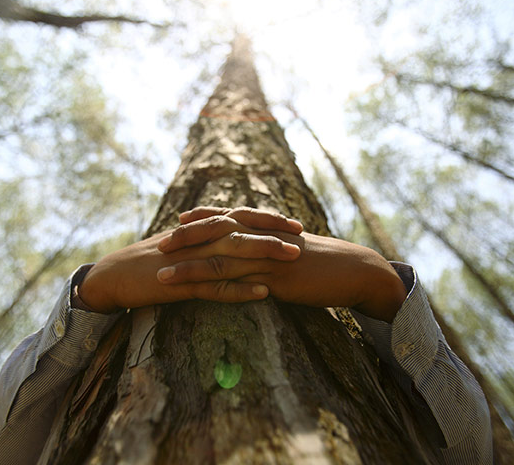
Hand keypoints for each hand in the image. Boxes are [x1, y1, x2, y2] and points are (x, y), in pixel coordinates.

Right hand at [78, 208, 303, 312]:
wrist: (114, 275)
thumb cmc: (147, 262)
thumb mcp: (179, 246)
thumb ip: (203, 241)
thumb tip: (227, 238)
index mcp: (199, 230)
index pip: (239, 218)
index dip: (267, 219)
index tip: (294, 222)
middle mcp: (198, 239)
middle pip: (242, 230)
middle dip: (274, 231)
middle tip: (303, 234)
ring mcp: (191, 260)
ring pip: (233, 253)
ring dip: (265, 254)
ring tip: (293, 257)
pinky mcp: (182, 283)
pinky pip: (215, 286)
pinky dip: (240, 289)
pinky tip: (263, 293)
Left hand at [158, 207, 406, 321]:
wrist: (354, 270)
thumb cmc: (327, 261)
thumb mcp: (296, 248)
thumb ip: (274, 246)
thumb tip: (259, 250)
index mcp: (266, 228)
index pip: (228, 218)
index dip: (202, 218)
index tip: (179, 220)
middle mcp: (262, 237)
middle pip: (216, 234)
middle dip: (186, 238)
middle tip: (159, 244)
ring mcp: (266, 257)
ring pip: (219, 259)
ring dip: (188, 267)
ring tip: (161, 275)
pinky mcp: (274, 279)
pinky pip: (237, 284)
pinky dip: (213, 289)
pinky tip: (195, 295)